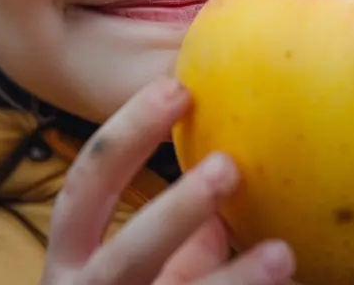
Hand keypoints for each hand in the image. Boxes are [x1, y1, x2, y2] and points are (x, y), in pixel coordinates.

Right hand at [41, 76, 296, 284]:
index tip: (179, 89)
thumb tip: (243, 153)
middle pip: (122, 256)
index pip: (85, 189)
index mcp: (70, 261)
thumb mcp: (141, 269)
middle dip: (172, 211)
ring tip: (283, 254)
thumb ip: (182, 229)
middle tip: (229, 166)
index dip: (126, 134)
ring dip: (229, 283)